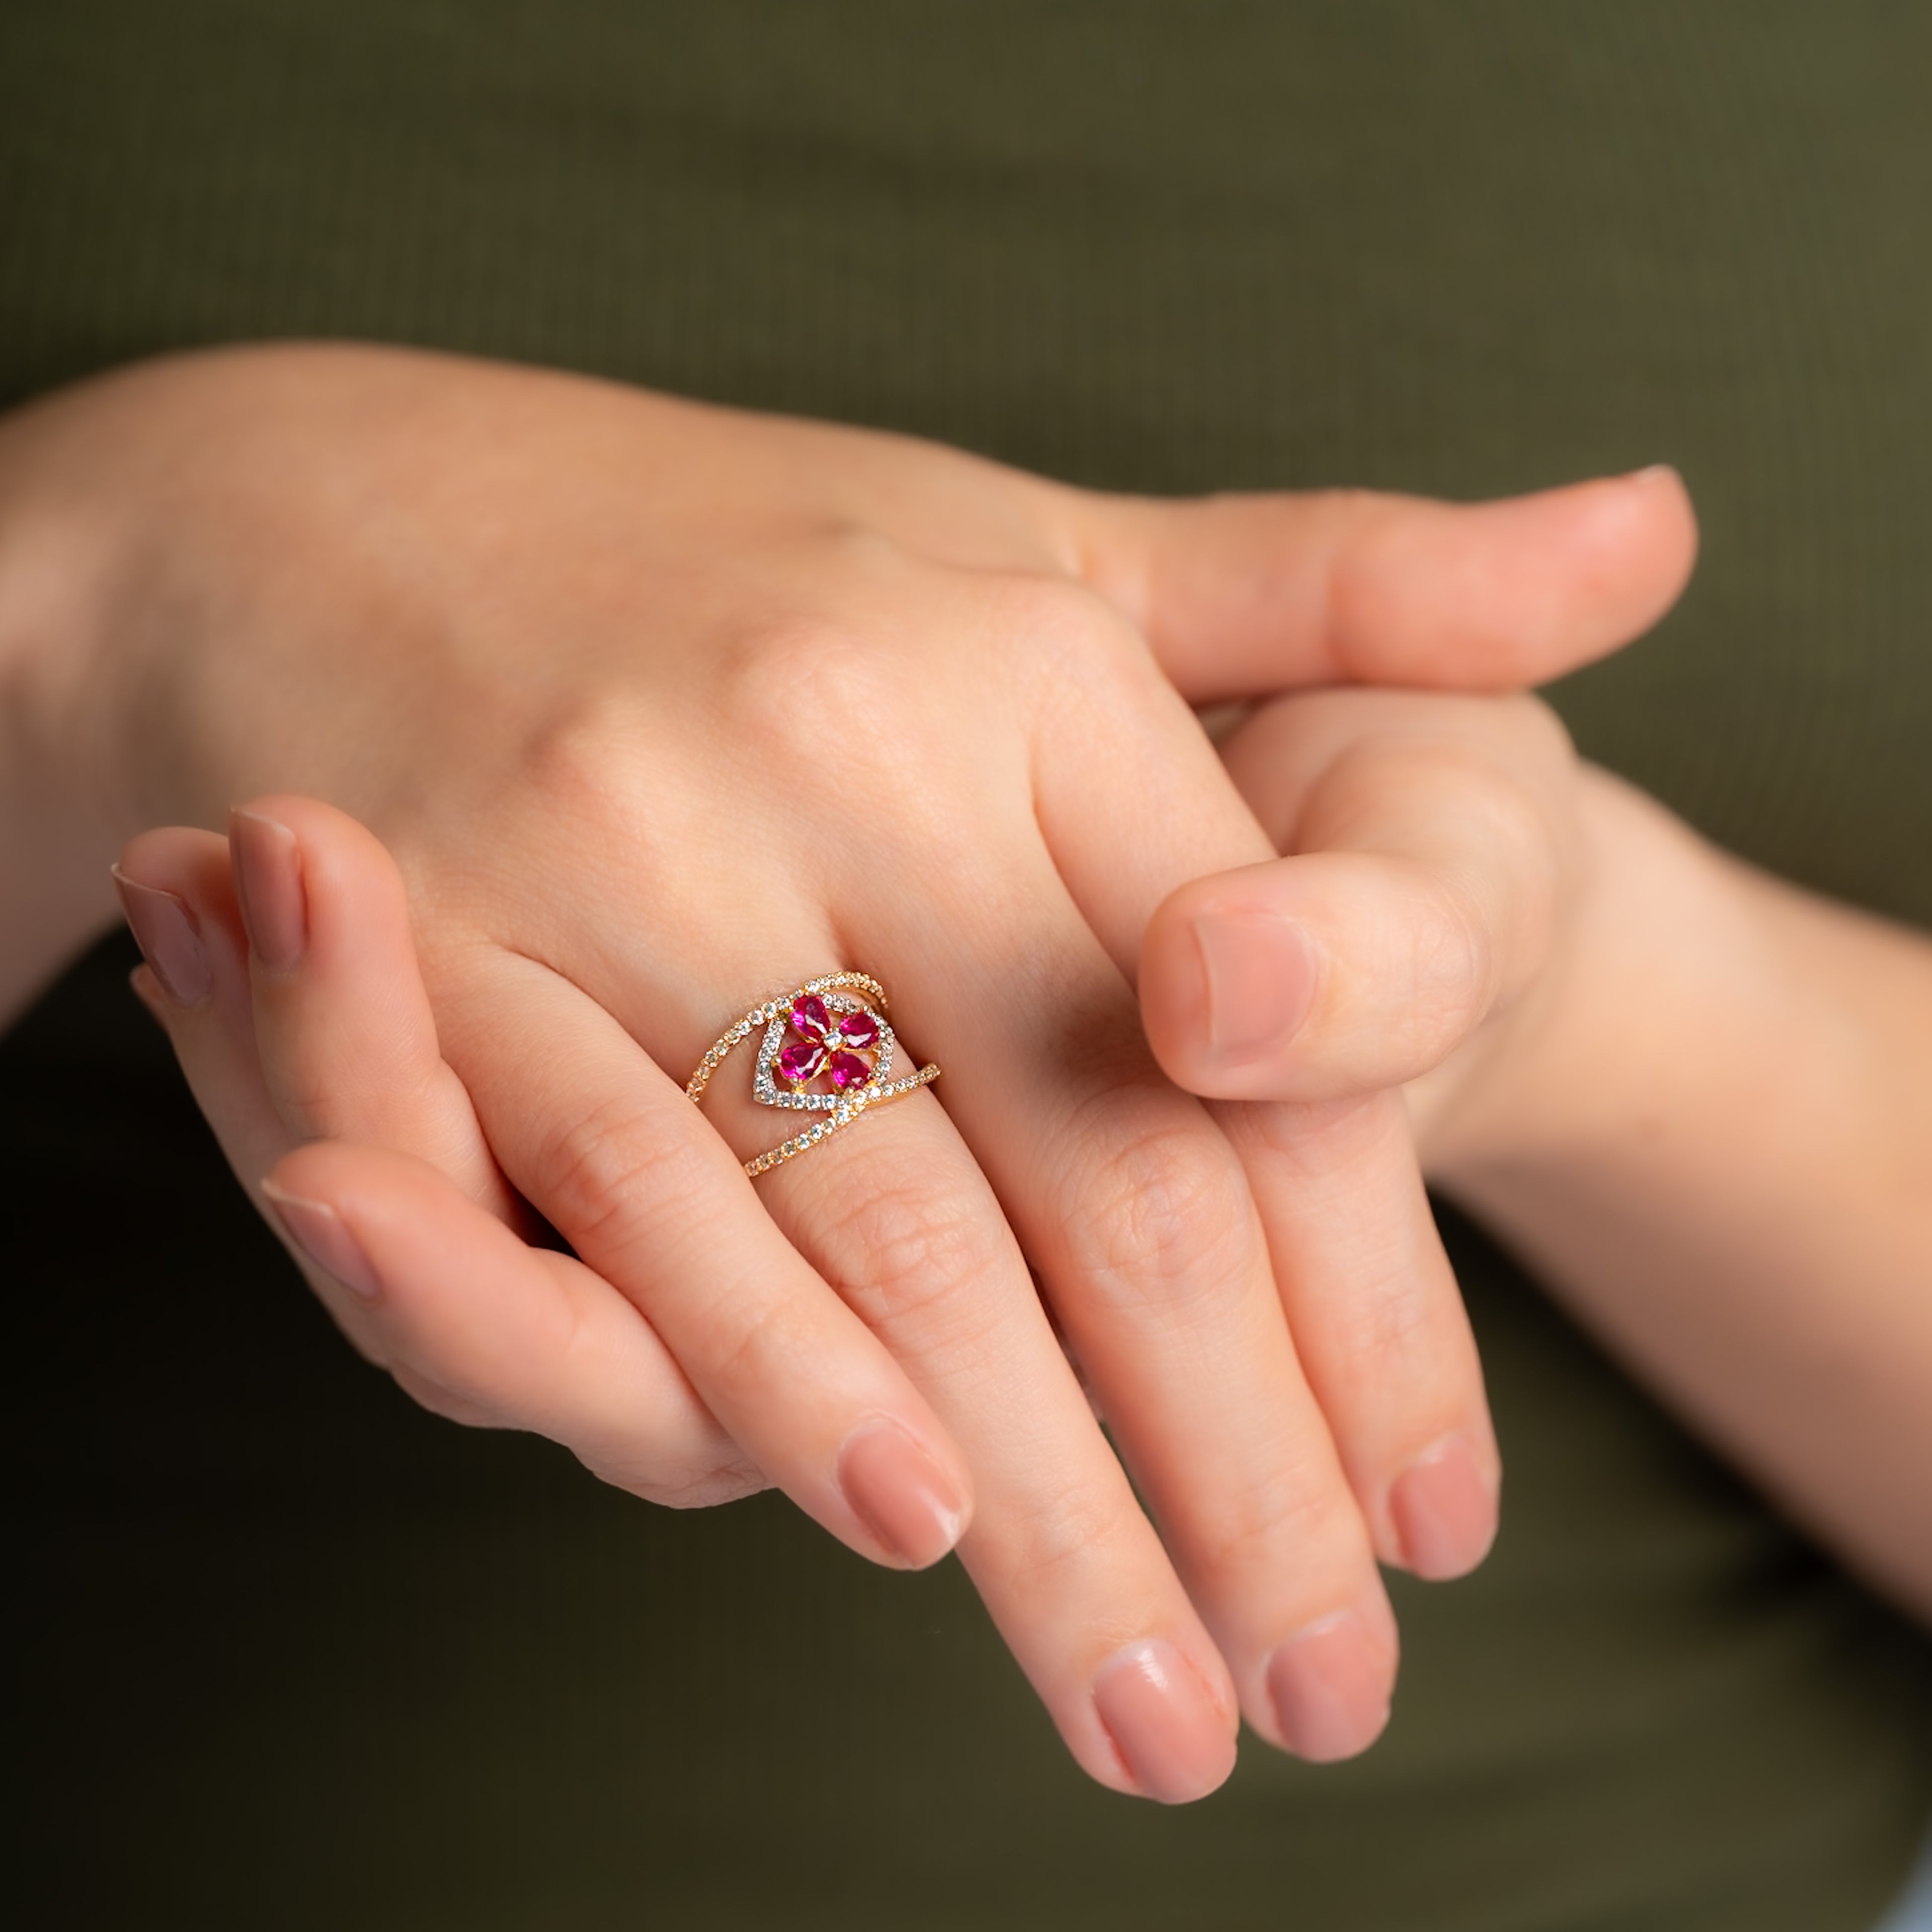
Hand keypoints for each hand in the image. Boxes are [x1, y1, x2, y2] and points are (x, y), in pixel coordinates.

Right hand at [14, 341, 1693, 1796]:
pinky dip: (773, 1379)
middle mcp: (835, 742)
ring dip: (1037, 1503)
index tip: (1433, 1512)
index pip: (1252, 1049)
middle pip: (1093, 1180)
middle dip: (1227, 1470)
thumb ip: (1336, 576)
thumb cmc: (743, 557)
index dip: (1366, 1304)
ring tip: (1154, 1695)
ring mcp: (626, 842)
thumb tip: (1644, 545)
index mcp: (1019, 657)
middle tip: (1319, 1688)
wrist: (338, 496)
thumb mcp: (1038, 541)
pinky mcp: (437, 941)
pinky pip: (637, 1203)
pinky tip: (902, 1521)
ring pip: (888, 1242)